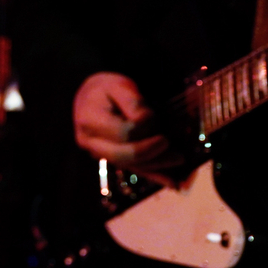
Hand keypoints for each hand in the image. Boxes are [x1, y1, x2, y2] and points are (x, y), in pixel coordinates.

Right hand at [72, 71, 181, 185]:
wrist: (88, 98)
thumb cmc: (104, 89)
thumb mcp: (117, 85)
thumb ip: (132, 102)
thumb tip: (146, 121)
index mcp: (91, 121)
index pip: (124, 132)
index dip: (145, 127)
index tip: (154, 116)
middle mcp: (91, 143)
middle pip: (125, 155)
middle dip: (152, 152)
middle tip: (169, 142)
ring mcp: (99, 155)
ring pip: (130, 166)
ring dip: (157, 165)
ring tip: (179, 158)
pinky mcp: (111, 160)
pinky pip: (133, 170)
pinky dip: (153, 175)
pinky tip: (172, 182)